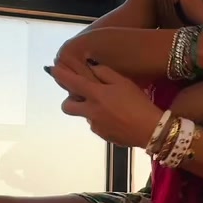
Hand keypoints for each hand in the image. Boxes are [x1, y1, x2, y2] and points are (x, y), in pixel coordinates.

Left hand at [46, 62, 160, 147]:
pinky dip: (102, 121)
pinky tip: (118, 119)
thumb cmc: (138, 102)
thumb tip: (91, 66)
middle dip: (69, 100)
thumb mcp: (124, 82)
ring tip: (111, 108)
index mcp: (96, 94)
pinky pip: (97, 126)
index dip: (60, 75)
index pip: (71, 82)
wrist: (150, 130)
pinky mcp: (103, 136)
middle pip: (67, 106)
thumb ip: (105, 73)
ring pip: (84, 116)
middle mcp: (91, 111)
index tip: (52, 69)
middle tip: (81, 96)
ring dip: (90, 110)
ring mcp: (95, 125)